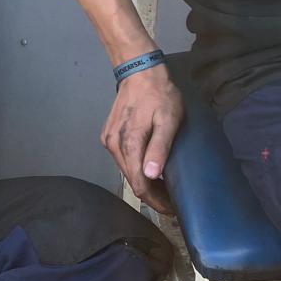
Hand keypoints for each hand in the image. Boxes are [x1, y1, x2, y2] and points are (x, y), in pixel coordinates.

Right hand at [101, 67, 182, 214]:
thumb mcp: (168, 120)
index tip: (172, 209)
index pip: (139, 185)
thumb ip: (159, 147)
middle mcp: (113, 145)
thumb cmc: (159, 95)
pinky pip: (122, 160)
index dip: (155, 201)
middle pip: (131, 181)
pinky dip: (135, 169)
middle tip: (172, 200)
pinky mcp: (107, 135)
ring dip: (143, 182)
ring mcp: (108, 140)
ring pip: (126, 171)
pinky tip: (148, 169)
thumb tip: (150, 175)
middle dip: (151, 195)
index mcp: (129, 144)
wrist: (139, 71)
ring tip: (163, 187)